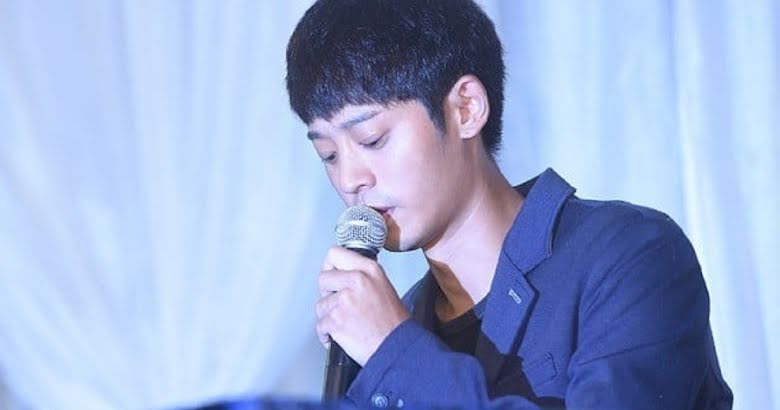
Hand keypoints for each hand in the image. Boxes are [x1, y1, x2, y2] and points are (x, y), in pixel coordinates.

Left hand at [315, 246, 409, 365]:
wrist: (396, 348)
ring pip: (321, 304)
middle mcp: (357, 280)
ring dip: (329, 316)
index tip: (332, 276)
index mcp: (369, 270)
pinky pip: (320, 325)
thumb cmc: (393, 323)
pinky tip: (342, 335)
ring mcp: (344, 300)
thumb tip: (341, 274)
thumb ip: (361, 276)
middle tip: (340, 305)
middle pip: (323, 278)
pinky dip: (327, 334)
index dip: (330, 267)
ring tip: (347, 323)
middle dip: (328, 294)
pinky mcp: (336, 320)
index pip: (335, 254)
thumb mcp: (383, 286)